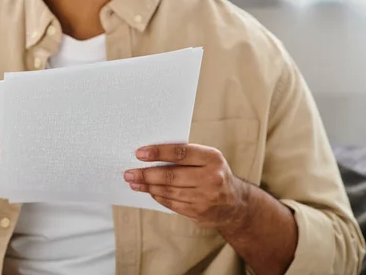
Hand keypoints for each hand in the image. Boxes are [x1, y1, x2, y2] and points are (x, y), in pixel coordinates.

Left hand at [124, 144, 249, 230]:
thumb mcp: (208, 159)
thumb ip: (185, 156)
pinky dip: (157, 196)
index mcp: (212, 158)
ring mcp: (206, 197)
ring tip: (133, 182)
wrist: (236, 204)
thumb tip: (150, 154)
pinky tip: (148, 191)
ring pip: (169, 191)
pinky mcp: (199, 212)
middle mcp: (211, 177)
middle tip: (129, 172)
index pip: (180, 153)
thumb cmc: (214, 174)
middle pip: (171, 175)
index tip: (139, 153)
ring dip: (148, 186)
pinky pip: (172, 203)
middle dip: (146, 174)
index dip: (158, 153)